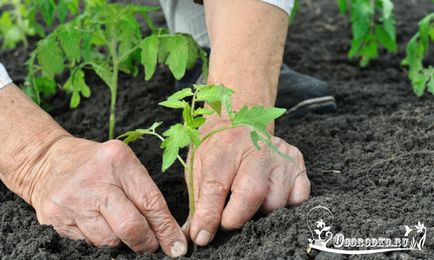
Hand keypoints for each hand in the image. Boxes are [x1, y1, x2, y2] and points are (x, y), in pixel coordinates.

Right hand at [28, 137, 186, 256]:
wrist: (46, 161)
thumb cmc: (95, 164)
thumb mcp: (123, 165)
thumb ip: (144, 194)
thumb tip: (168, 233)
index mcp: (118, 161)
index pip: (150, 202)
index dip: (166, 228)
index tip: (177, 245)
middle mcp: (94, 181)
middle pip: (130, 226)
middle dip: (146, 242)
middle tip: (151, 245)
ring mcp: (72, 202)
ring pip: (109, 241)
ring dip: (122, 242)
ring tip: (119, 228)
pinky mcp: (56, 220)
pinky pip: (88, 244)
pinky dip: (100, 241)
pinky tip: (99, 226)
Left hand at [184, 117, 309, 245]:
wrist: (238, 121)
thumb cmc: (217, 148)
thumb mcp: (198, 167)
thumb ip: (198, 201)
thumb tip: (197, 234)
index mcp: (226, 147)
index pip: (216, 186)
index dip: (208, 216)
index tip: (202, 235)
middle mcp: (257, 149)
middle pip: (251, 194)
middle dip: (236, 218)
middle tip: (226, 221)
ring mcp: (281, 156)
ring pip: (275, 202)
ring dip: (258, 212)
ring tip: (247, 201)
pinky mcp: (298, 164)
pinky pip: (297, 199)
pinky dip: (282, 205)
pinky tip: (268, 195)